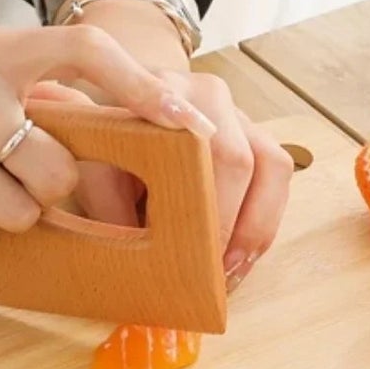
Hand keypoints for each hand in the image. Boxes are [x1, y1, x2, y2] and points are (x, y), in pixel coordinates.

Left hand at [73, 68, 293, 285]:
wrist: (118, 99)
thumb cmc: (105, 139)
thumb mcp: (92, 163)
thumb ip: (105, 196)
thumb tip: (138, 253)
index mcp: (166, 94)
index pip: (199, 152)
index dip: (205, 208)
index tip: (195, 255)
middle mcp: (210, 96)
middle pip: (244, 161)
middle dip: (235, 226)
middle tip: (215, 274)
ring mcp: (239, 114)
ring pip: (273, 167)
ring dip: (257, 226)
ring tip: (233, 271)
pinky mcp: (254, 136)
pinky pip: (278, 177)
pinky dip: (264, 220)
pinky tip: (243, 256)